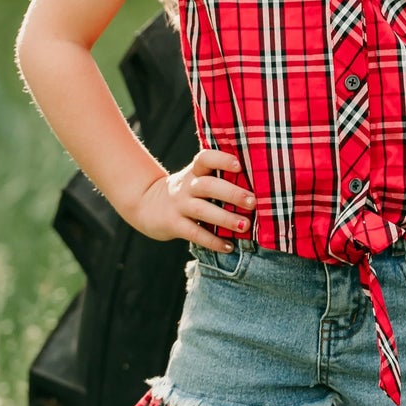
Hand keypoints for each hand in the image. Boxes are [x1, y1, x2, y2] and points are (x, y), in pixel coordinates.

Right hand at [132, 149, 253, 250]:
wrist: (146, 204)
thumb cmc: (186, 191)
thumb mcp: (195, 177)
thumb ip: (218, 176)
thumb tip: (259, 181)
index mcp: (194, 171)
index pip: (205, 158)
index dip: (221, 159)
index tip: (239, 164)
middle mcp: (187, 186)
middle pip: (208, 185)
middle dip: (231, 193)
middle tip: (253, 201)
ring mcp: (179, 206)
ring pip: (202, 210)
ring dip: (225, 218)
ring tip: (245, 225)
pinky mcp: (173, 224)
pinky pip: (194, 233)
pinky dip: (212, 241)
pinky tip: (229, 246)